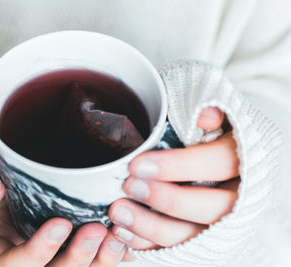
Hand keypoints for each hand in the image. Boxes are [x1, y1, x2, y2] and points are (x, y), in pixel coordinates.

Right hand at [0, 132, 126, 265]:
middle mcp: (18, 248)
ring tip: (117, 236)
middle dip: (75, 260)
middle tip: (98, 231)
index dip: (36, 253)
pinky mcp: (64, 234)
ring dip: (97, 260)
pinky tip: (124, 237)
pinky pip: (88, 254)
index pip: (9, 263)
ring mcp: (43, 243)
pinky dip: (108, 252)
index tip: (60, 224)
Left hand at [109, 107, 239, 248]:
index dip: (179, 166)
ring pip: (194, 234)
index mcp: (243, 158)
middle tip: (128, 186)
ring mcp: (220, 220)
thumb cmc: (203, 131)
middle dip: (166, 199)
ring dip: (152, 227)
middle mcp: (239, 194)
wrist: (212, 156)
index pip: (219, 163)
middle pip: (212, 207)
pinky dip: (148, 243)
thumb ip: (210, 109)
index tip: (138, 165)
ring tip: (118, 213)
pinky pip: (178, 248)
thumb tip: (204, 116)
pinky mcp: (200, 236)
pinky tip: (123, 233)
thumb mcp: (210, 113)